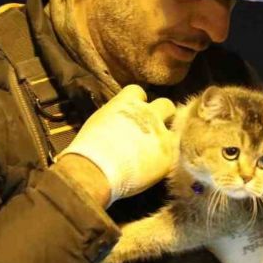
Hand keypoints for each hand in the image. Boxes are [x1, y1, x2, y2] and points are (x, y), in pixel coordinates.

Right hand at [57, 84, 177, 206]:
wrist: (95, 171)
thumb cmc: (87, 150)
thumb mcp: (99, 121)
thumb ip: (115, 117)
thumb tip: (118, 122)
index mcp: (127, 102)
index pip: (138, 91)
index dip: (137, 102)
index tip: (133, 112)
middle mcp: (148, 113)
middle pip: (166, 104)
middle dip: (161, 115)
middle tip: (152, 129)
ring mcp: (160, 133)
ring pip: (175, 128)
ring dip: (167, 136)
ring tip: (156, 150)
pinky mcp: (168, 155)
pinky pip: (173, 153)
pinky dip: (166, 159)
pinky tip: (156, 167)